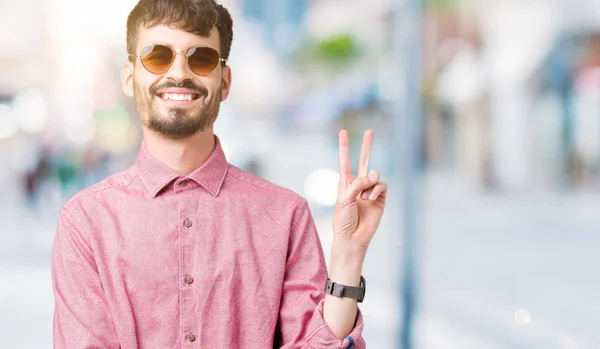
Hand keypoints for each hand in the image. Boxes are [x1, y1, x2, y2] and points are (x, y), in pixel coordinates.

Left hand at [332, 129, 387, 255]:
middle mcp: (358, 184)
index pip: (345, 161)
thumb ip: (357, 184)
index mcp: (345, 182)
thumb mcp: (344, 198)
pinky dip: (376, 190)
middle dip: (367, 146)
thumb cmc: (343, 219)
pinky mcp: (380, 198)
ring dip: (369, 183)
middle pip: (364, 160)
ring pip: (375, 174)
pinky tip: (370, 199)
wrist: (352, 237)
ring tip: (363, 197)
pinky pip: (382, 185)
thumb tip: (373, 176)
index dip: (344, 146)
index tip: (343, 131)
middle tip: (370, 131)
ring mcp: (370, 190)